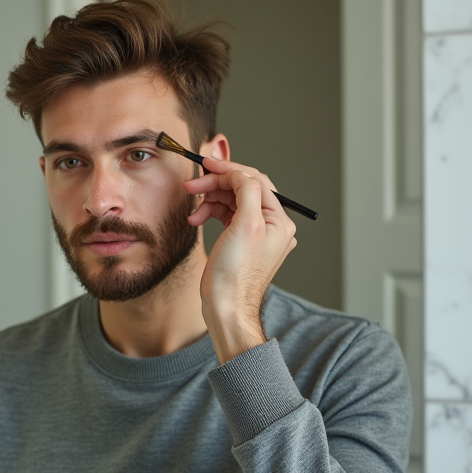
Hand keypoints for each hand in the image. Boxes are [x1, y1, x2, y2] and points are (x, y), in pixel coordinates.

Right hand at [183, 157, 296, 362]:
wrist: (226, 307)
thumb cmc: (236, 274)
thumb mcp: (246, 225)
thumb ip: (247, 192)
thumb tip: (239, 173)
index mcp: (279, 220)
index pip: (255, 181)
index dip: (230, 170)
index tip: (207, 165)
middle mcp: (271, 226)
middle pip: (242, 190)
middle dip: (216, 185)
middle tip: (192, 185)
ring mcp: (255, 235)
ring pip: (232, 202)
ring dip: (209, 201)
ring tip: (192, 210)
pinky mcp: (239, 242)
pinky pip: (226, 217)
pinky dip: (210, 214)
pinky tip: (196, 220)